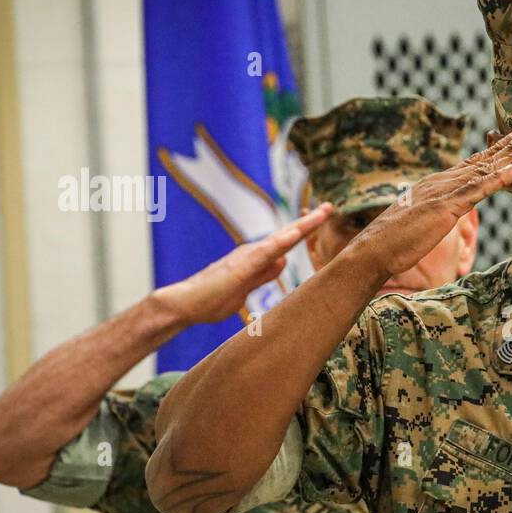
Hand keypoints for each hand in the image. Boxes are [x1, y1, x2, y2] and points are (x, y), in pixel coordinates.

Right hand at [150, 207, 329, 326]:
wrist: (182, 305)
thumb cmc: (210, 299)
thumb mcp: (246, 288)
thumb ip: (264, 274)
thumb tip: (282, 261)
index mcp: (255, 259)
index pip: (285, 243)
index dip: (303, 231)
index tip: (321, 218)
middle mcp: (252, 253)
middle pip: (286, 235)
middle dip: (309, 222)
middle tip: (329, 207)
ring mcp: (247, 258)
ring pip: (280, 239)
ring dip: (302, 226)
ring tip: (322, 214)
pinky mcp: (240, 268)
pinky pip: (265, 253)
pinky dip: (282, 242)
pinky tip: (296, 233)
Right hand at [344, 123, 511, 278]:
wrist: (374, 251)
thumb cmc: (396, 242)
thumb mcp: (422, 222)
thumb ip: (436, 212)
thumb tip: (443, 213)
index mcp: (437, 185)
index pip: (473, 164)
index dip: (497, 151)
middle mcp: (442, 182)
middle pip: (483, 160)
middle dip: (510, 143)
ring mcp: (444, 192)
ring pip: (486, 169)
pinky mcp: (445, 207)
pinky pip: (478, 190)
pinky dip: (500, 177)